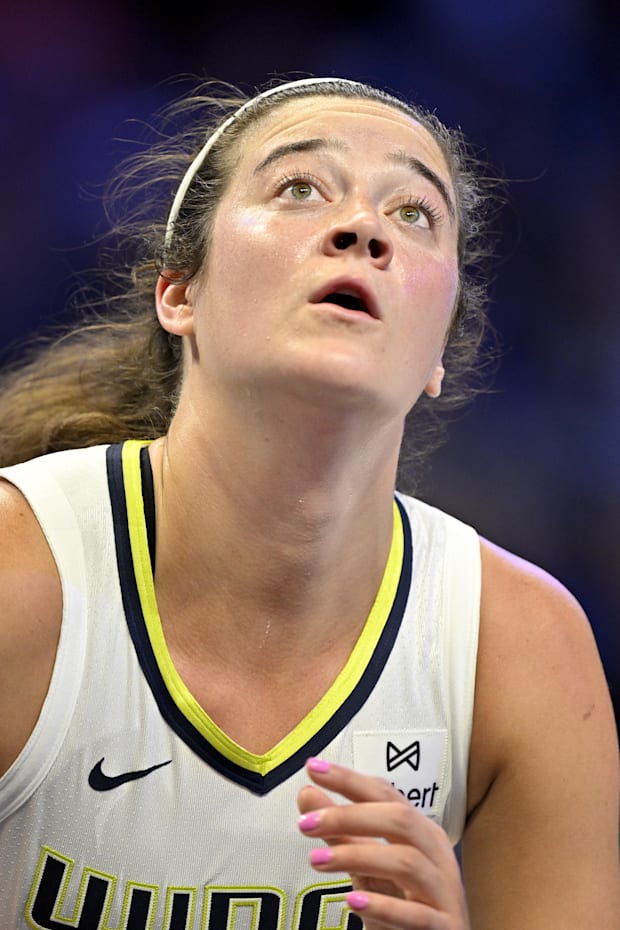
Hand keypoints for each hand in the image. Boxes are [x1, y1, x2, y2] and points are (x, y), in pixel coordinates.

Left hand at [297, 758, 469, 929]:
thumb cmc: (404, 901)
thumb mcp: (368, 865)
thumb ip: (340, 832)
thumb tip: (307, 794)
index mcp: (420, 831)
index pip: (385, 794)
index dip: (350, 780)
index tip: (313, 770)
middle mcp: (436, 854)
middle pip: (399, 819)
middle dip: (349, 816)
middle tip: (307, 823)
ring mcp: (444, 890)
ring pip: (407, 862)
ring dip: (357, 856)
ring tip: (317, 860)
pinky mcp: (444, 926)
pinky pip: (417, 915)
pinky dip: (383, 908)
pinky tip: (353, 903)